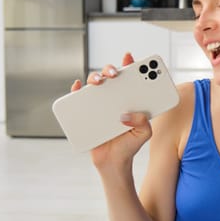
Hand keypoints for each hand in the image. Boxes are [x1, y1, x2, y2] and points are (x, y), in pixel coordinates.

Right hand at [70, 53, 152, 172]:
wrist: (113, 162)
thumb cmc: (130, 144)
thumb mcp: (144, 133)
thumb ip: (143, 122)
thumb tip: (128, 114)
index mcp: (130, 98)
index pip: (130, 78)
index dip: (131, 65)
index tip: (130, 58)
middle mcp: (114, 98)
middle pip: (110, 77)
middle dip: (112, 69)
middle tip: (115, 74)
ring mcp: (99, 104)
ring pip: (94, 84)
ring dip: (94, 77)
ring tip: (99, 81)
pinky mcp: (85, 113)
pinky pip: (78, 98)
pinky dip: (76, 90)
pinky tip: (78, 86)